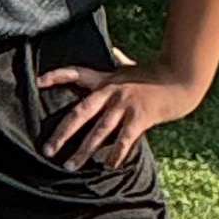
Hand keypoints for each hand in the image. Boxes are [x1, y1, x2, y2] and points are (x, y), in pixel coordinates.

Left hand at [35, 62, 204, 169]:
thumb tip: (115, 51)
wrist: (181, 80)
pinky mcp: (140, 118)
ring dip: (83, 151)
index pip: (76, 73)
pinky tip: (108, 167)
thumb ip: (121, 61)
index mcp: (106, 79)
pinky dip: (115, 155)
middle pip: (80, 112)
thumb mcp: (133, 66)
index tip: (38, 82)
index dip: (56, 76)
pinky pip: (123, 140)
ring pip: (98, 131)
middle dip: (62, 133)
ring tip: (70, 166)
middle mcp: (111, 91)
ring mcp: (125, 105)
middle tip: (47, 150)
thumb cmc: (155, 75)